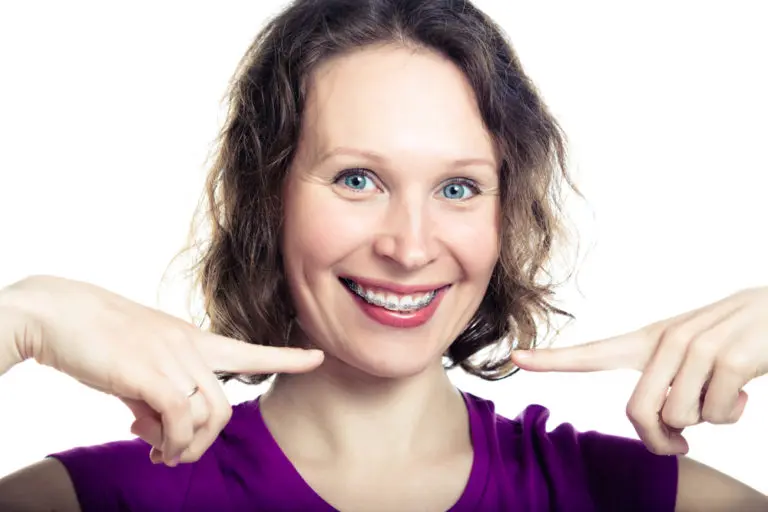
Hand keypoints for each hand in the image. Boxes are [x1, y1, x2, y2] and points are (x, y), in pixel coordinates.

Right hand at [2, 275, 323, 465]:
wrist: (58, 313)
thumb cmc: (97, 339)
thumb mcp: (138, 368)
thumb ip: (159, 397)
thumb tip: (166, 436)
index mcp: (192, 340)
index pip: (249, 350)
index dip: (286, 357)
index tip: (318, 356)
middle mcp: (190, 347)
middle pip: (223, 408)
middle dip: (203, 443)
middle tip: (171, 453)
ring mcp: (172, 357)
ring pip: (206, 415)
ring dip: (184, 446)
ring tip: (156, 449)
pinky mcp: (150, 371)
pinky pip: (180, 418)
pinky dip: (170, 441)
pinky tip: (151, 444)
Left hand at [511, 287, 767, 454]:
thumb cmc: (734, 340)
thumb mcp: (692, 357)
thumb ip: (668, 385)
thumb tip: (664, 429)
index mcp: (651, 340)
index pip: (595, 352)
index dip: (554, 359)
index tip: (516, 358)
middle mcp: (667, 342)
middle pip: (637, 412)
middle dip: (658, 441)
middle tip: (681, 444)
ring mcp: (696, 349)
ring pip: (679, 419)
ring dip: (708, 420)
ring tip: (726, 393)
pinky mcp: (728, 361)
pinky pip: (717, 415)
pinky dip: (735, 414)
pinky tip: (747, 389)